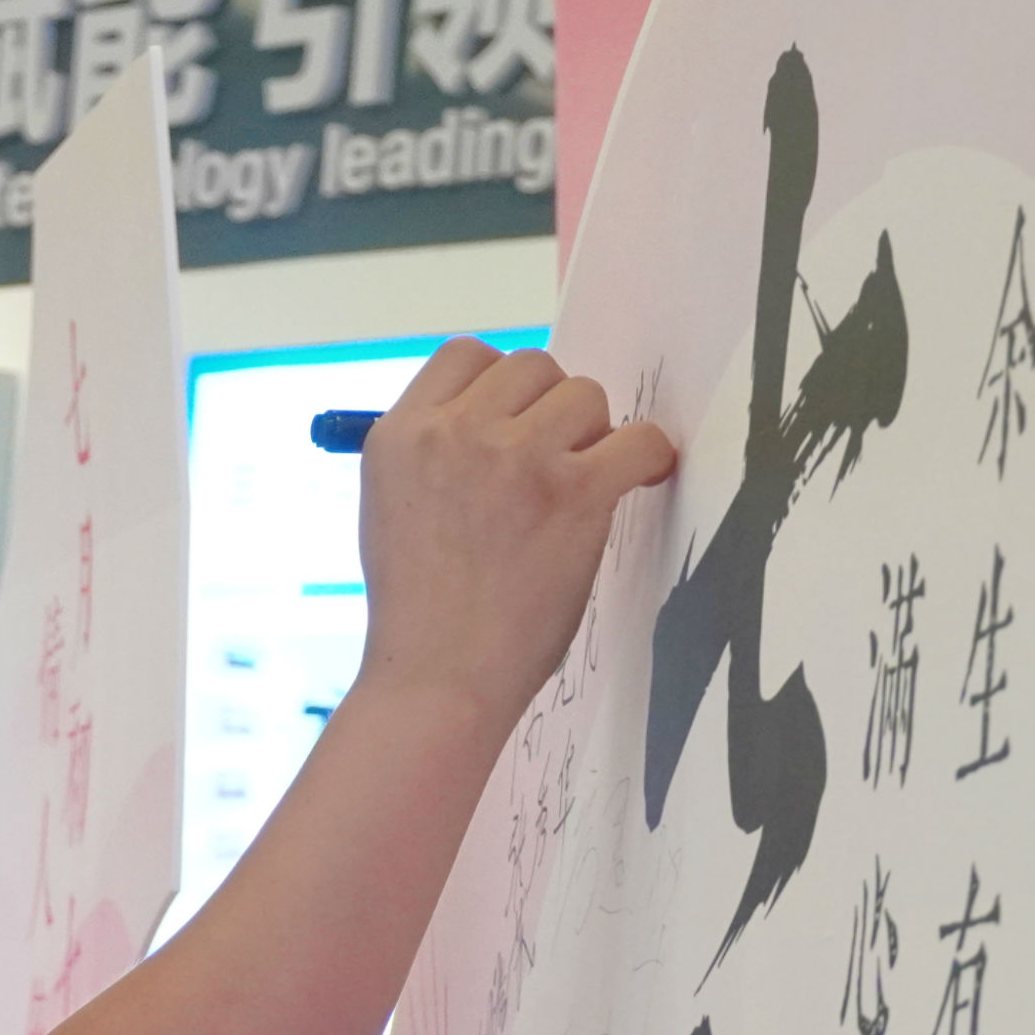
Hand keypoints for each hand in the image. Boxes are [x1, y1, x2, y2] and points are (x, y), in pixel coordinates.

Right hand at [353, 336, 678, 722]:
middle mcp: (454, 432)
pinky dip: (647, 457)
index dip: (500, 385)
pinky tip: (638, 479)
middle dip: (549, 409)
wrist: (437, 679)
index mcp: (400, 434)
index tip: (514, 425)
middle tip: (550, 466)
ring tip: (578, 489)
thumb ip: (432, 454)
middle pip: (532, 366)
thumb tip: (497, 421)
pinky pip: (638, 439)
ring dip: (591, 435)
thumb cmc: (417, 612)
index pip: (465, 355)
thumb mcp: (387, 509)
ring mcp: (514, 457)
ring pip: (584, 395)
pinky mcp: (572, 492)